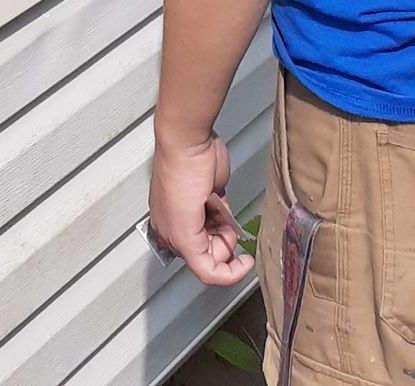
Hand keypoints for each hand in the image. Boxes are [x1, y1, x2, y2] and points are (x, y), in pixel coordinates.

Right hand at [148, 134, 253, 288]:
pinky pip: (225, 218)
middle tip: (227, 228)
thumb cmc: (179, 173)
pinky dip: (228, 216)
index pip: (203, 269)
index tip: (244, 264)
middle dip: (225, 245)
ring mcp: (198, 211)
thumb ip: (198, 259)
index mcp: (171, 235)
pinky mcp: (212, 197)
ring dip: (227, 229)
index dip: (226, 273)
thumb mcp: (183, 228)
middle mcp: (182, 226)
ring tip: (221, 209)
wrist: (190, 141)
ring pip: (221, 236)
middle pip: (213, 254)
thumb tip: (212, 274)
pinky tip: (221, 201)